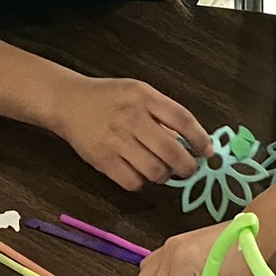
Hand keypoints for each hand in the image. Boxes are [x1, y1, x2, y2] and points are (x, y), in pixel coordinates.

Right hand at [50, 75, 211, 190]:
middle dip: (187, 166)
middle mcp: (131, 117)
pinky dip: (141, 182)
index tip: (207, 152)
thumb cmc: (108, 98)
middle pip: (172, 151)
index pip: (183, 120)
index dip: (200, 140)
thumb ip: (162, 114)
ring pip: (154, 171)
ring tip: (160, 170)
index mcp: (144, 97)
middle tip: (189, 170)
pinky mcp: (103, 160)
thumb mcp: (138, 93)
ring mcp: (116, 140)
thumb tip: (189, 143)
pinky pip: (133, 182)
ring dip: (163, 176)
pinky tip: (139, 173)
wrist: (68, 102)